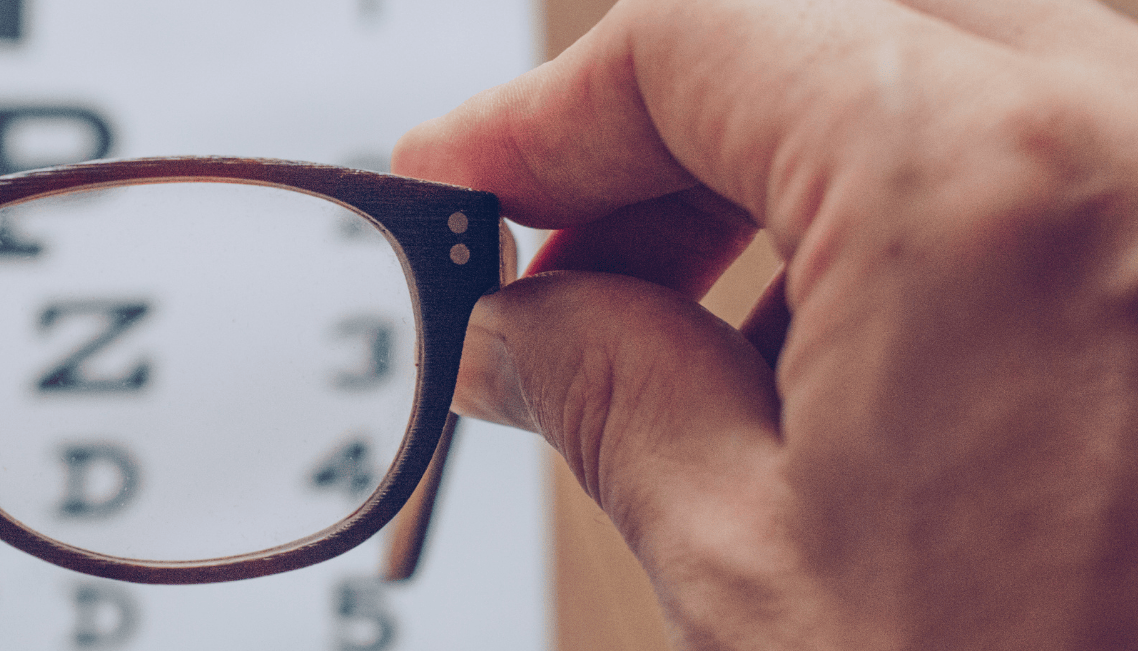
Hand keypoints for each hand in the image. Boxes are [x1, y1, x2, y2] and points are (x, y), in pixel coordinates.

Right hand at [398, 0, 1137, 646]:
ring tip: (692, 322)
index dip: (539, 114)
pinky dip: (927, 199)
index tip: (463, 181)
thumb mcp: (754, 565)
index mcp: (985, 178)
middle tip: (556, 262)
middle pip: (822, 26)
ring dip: (793, 158)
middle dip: (664, 132)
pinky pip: (1065, 141)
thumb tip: (518, 323)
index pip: (691, 37)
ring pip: (951, 62)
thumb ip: (607, 386)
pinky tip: (848, 340)